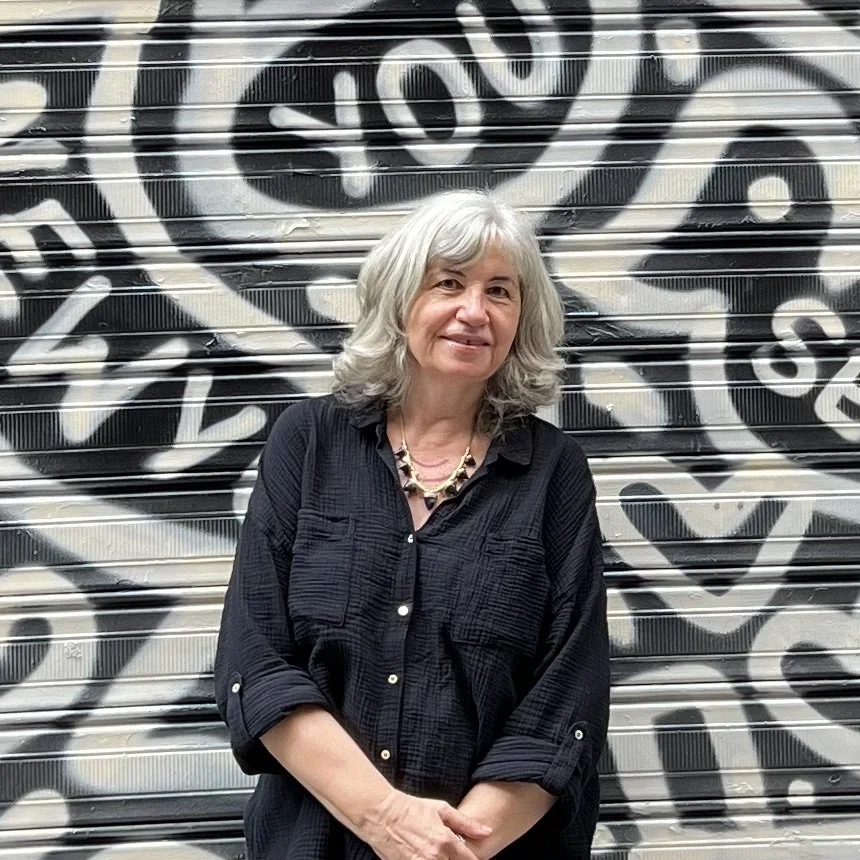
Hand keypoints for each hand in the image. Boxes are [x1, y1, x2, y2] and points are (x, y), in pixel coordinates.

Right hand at [363, 788, 492, 859]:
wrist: (381, 813)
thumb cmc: (411, 808)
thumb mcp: (440, 809)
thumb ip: (465, 823)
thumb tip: (487, 832)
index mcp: (445, 841)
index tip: (470, 856)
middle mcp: (434, 857)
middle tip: (452, 852)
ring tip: (439, 854)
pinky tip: (426, 855)